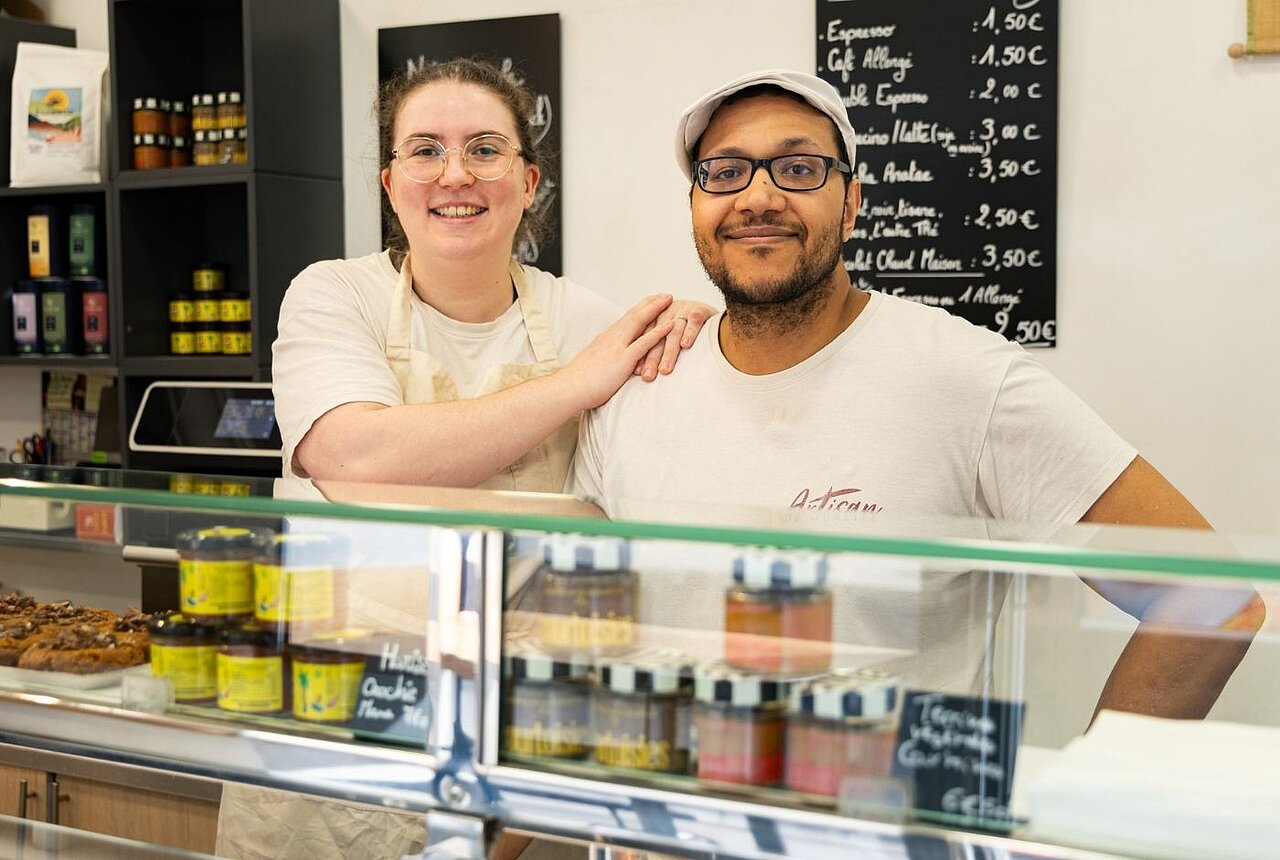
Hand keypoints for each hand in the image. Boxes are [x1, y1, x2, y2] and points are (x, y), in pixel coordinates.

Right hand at [561, 294, 674, 408]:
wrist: (568, 388)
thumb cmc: (579, 382)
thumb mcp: (594, 363)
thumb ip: (605, 358)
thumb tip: (611, 360)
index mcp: (605, 338)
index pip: (626, 318)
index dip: (640, 308)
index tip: (651, 300)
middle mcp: (612, 337)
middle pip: (634, 314)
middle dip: (651, 303)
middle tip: (665, 294)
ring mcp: (617, 347)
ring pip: (640, 322)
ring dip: (656, 309)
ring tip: (670, 300)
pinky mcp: (623, 359)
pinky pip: (644, 343)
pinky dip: (659, 332)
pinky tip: (671, 325)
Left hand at [636, 299, 717, 380]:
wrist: (718, 315)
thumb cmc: (689, 329)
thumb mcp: (669, 335)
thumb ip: (656, 348)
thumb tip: (641, 373)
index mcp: (656, 317)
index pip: (645, 337)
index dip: (641, 355)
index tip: (637, 373)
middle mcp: (667, 311)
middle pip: (657, 337)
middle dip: (652, 357)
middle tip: (648, 375)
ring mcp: (683, 309)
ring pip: (673, 332)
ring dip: (669, 352)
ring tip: (665, 369)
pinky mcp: (699, 309)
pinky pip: (693, 322)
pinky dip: (689, 333)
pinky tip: (685, 345)